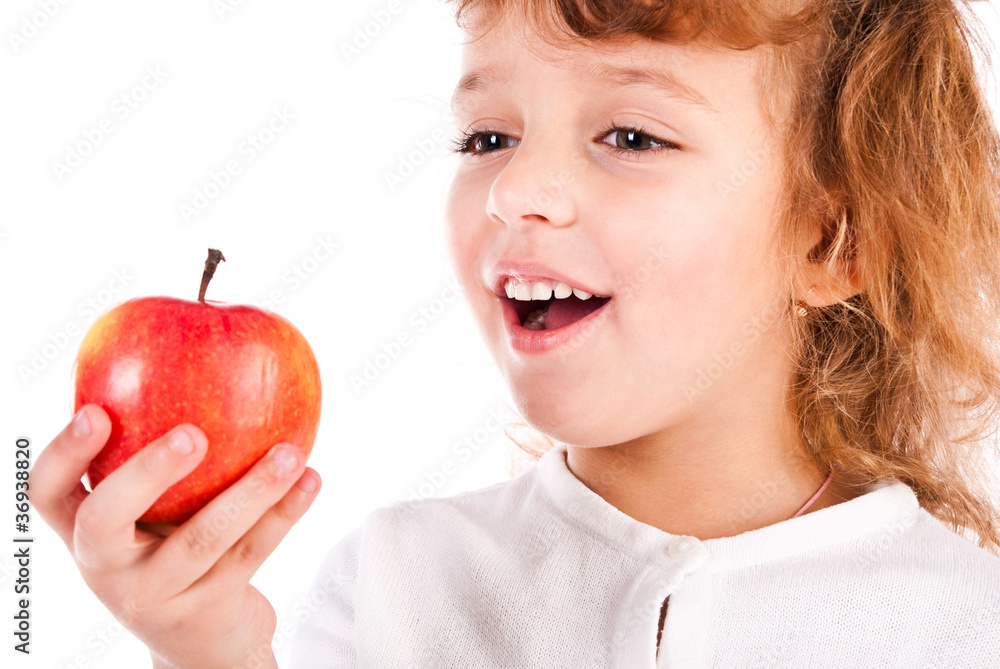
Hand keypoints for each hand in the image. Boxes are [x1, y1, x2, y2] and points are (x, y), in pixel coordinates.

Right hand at [31, 404, 321, 668]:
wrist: (203, 641)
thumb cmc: (177, 548)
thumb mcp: (154, 512)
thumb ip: (160, 457)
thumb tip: (204, 353)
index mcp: (84, 531)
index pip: (48, 491)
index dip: (64, 452)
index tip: (97, 410)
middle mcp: (106, 567)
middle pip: (106, 521)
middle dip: (146, 473)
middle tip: (191, 435)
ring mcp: (154, 595)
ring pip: (203, 538)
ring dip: (253, 489)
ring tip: (290, 452)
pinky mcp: (204, 613)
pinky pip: (250, 554)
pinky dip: (285, 513)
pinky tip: (311, 479)